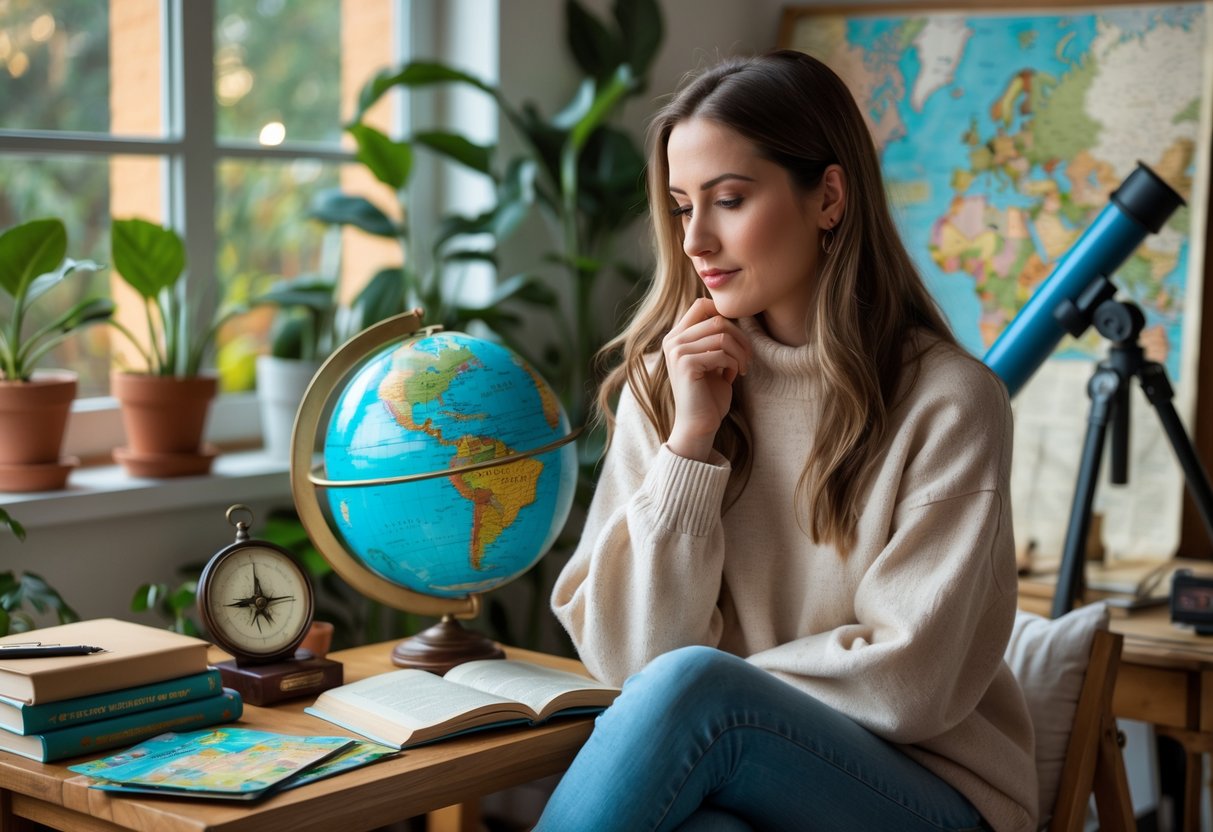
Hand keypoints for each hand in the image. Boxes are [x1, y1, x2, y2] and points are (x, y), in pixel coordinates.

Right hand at [662, 298, 750, 460]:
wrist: (699, 424)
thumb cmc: (709, 394)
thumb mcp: (712, 361)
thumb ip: (715, 339)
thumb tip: (730, 315)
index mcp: (677, 337)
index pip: (701, 305)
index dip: (724, 314)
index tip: (738, 338)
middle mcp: (672, 340)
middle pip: (717, 319)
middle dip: (740, 337)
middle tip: (747, 357)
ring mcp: (677, 351)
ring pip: (722, 335)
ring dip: (740, 352)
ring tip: (742, 367)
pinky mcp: (685, 364)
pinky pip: (720, 353)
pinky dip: (733, 364)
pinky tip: (732, 377)